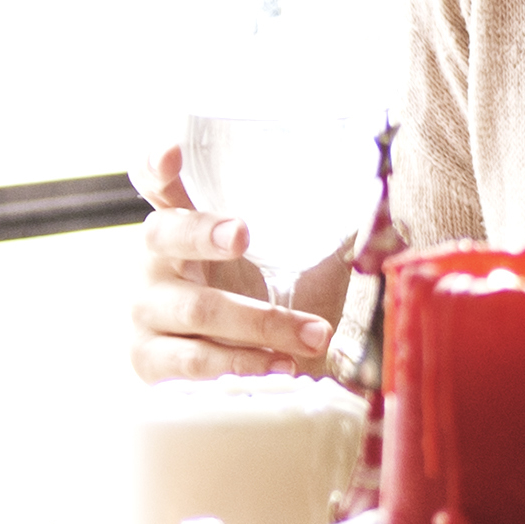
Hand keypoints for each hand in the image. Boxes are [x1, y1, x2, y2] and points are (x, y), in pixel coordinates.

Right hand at [126, 137, 339, 382]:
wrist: (222, 371)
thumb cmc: (250, 299)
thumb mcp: (272, 257)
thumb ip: (309, 227)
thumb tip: (380, 199)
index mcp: (179, 223)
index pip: (154, 181)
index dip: (156, 164)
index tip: (173, 152)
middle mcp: (153, 261)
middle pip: (166, 236)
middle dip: (206, 233)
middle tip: (243, 234)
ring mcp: (145, 311)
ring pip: (197, 310)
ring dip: (260, 323)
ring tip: (313, 333)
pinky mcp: (149, 360)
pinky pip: (194, 362)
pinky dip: (243, 365)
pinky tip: (279, 365)